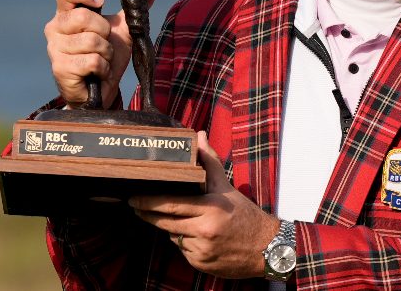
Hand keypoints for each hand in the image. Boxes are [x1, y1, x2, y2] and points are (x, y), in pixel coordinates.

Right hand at [43, 0, 159, 107]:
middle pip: (84, 17)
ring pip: (91, 41)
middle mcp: (54, 28)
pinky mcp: (60, 68)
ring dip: (106, 53)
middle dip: (104, 32)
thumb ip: (135, 6)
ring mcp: (54, 49)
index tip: (102, 2)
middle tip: (104, 43)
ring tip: (102, 60)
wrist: (99, 92)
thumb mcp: (122, 29)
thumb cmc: (106, 56)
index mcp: (65, 14)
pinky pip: (92, 61)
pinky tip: (98, 73)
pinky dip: (103, 68)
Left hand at [130, 132, 279, 278]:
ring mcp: (202, 250)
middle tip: (135, 207)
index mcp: (209, 208)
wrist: (267, 248)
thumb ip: (209, 161)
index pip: (170, 204)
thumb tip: (199, 136)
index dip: (148, 202)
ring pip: (173, 237)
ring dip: (172, 229)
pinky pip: (183, 251)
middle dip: (148, 214)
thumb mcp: (226, 187)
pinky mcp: (201, 265)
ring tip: (181, 220)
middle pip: (165, 222)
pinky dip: (184, 243)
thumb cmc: (245, 214)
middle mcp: (204, 231)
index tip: (133, 198)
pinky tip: (195, 236)